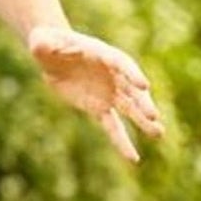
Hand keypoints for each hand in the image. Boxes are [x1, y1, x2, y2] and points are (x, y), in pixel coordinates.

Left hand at [27, 25, 164, 162]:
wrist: (52, 57)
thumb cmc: (48, 44)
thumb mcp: (42, 42)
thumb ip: (44, 45)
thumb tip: (42, 47)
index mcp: (103, 55)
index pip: (122, 64)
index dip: (133, 74)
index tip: (144, 85)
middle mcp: (112, 75)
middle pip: (132, 90)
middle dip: (142, 103)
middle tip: (154, 116)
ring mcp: (109, 93)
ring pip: (129, 109)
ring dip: (143, 122)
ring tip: (158, 134)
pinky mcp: (99, 108)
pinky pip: (113, 127)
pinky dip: (122, 142)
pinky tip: (133, 158)